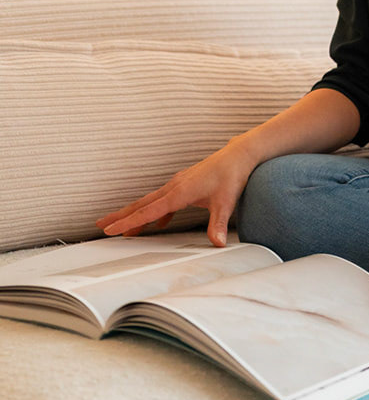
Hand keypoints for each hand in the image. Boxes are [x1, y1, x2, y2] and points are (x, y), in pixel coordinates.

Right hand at [94, 142, 257, 247]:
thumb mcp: (226, 202)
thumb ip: (218, 224)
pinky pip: (164, 201)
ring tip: (119, 226)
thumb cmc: (232, 175)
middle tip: (100, 225)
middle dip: (120, 216)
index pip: (148, 211)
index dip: (128, 222)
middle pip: (141, 205)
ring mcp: (178, 185)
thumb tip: (217, 244)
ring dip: (134, 214)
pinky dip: (156, 212)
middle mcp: (174, 187)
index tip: (110, 230)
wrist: (238, 155)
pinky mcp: (184, 185)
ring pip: (150, 202)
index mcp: (179, 192)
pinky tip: (157, 223)